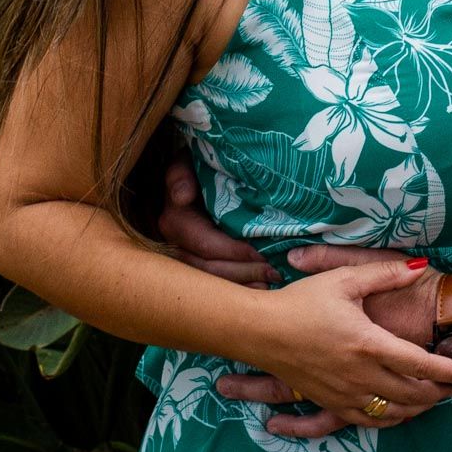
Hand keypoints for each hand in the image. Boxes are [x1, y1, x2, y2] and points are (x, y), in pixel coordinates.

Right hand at [156, 151, 279, 286]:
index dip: (235, 252)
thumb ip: (180, 174)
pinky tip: (262, 289)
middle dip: (245, 273)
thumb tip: (182, 196)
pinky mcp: (199, 264)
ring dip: (244, 285)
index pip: (207, 246)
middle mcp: (177, 246)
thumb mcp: (185, 163)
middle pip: (211, 270)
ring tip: (272, 283)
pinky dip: (240, 288)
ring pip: (214, 282)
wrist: (194, 175)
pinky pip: (218, 284)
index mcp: (175, 222)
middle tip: (275, 273)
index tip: (262, 254)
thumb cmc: (195, 166)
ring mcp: (187, 259)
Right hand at [228, 259, 451, 435]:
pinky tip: (400, 410)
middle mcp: (360, 373)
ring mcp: (345, 392)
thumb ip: (385, 272)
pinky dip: (391, 418)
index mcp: (367, 342)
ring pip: (394, 411)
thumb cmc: (301, 301)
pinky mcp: (330, 401)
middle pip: (414, 393)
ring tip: (437, 396)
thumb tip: (418, 266)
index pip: (421, 363)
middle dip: (442, 391)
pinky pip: (368, 420)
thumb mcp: (343, 280)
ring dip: (420, 406)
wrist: (259, 330)